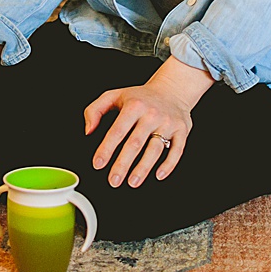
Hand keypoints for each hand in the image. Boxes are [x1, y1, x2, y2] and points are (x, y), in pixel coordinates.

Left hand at [83, 56, 212, 187]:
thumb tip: (88, 130)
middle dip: (123, 164)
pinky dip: (168, 165)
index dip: (106, 149)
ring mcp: (168, 123)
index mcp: (133, 105)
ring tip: (132, 182)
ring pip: (155, 149)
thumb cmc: (140, 97)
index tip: (98, 164)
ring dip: (143, 168)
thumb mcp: (113, 95)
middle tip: (114, 180)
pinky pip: (177, 150)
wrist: (172, 89)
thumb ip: (94, 110)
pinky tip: (158, 175)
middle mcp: (151, 114)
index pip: (117, 131)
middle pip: (135, 143)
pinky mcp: (182, 130)